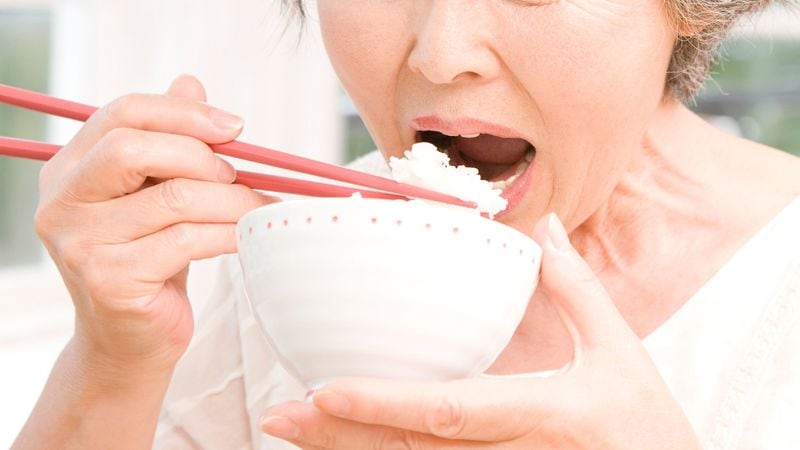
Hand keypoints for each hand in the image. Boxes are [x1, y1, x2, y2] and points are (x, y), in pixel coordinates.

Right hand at [35, 75, 274, 378]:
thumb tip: (192, 81)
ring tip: (258, 207)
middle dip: (202, 155)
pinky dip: (229, 233)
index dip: (183, 112)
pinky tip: (247, 236)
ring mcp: (80, 244)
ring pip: (173, 197)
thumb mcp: (155, 197)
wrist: (129, 343)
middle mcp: (62, 202)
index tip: (234, 127)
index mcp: (69, 170)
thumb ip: (168, 142)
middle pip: (133, 147)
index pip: (122, 114)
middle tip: (238, 175)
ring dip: (231, 199)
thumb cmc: (149, 263)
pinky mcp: (110, 280)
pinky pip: (187, 240)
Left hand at [260, 214, 700, 448]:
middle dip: (342, 436)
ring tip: (296, 430)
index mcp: (544, 412)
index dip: (386, 403)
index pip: (451, 409)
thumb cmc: (648, 426)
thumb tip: (544, 226)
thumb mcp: (620, 353)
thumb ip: (576, 289)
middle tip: (279, 416)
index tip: (324, 390)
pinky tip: (349, 444)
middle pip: (414, 449)